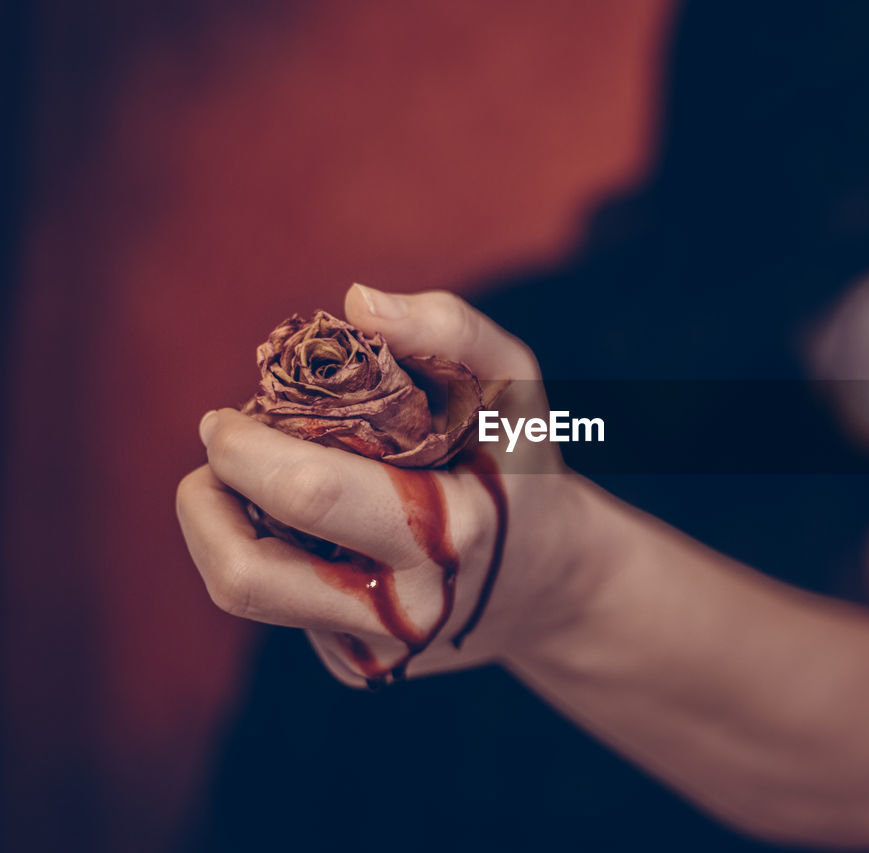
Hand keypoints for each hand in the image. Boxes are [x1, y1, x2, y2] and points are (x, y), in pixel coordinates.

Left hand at [176, 285, 591, 687]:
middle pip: (248, 574)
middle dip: (206, 497)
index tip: (225, 417)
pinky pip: (283, 612)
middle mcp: (412, 606)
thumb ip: (450, 329)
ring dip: (216, 531)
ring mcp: (384, 649)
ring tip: (237, 485)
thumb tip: (355, 301)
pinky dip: (273, 558)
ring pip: (248, 597)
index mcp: (451, 528)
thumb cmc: (521, 467)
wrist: (553, 581)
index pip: (308, 492)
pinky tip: (310, 531)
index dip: (242, 449)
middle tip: (216, 451)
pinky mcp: (364, 671)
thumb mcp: (513, 386)